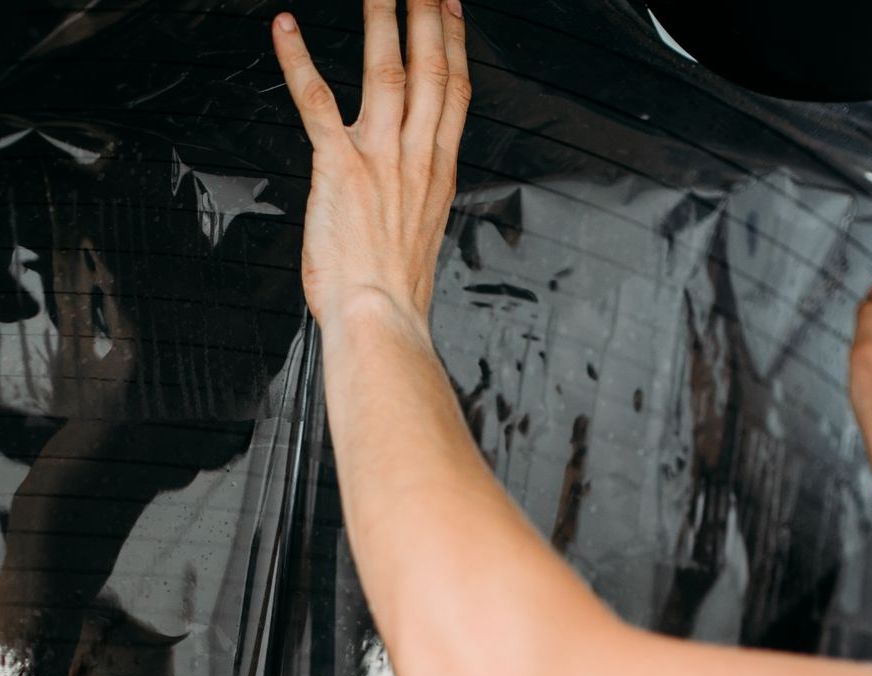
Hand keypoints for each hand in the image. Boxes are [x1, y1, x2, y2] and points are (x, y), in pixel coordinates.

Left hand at [271, 0, 470, 329]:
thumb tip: (406, 196)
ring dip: (381, 19)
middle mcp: (416, 159)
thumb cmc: (393, 295)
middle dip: (427, 15)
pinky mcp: (340, 168)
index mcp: (437, 176)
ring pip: (387, 72)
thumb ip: (414, 204)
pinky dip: (297, 61)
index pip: (454, 95)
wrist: (380, 318)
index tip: (451, 10)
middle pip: (431, 70)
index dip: (454, 45)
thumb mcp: (418, 241)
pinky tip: (285, 27)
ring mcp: (380, 160)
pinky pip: (316, 102)